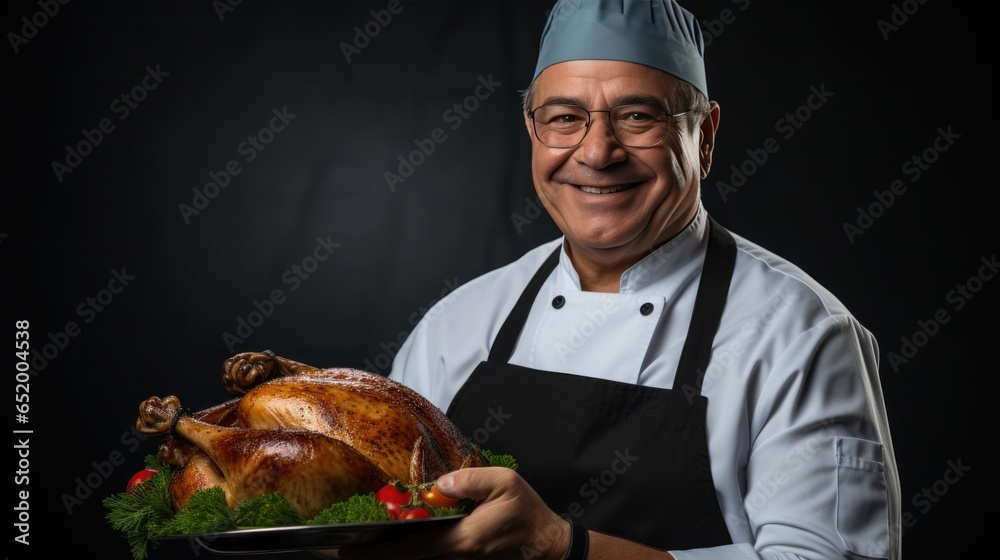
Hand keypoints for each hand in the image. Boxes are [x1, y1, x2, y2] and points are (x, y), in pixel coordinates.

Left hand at [338, 466, 569, 559]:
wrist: (548, 546)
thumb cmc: (528, 513)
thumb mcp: (505, 483)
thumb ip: (470, 480)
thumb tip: (439, 483)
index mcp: (462, 539)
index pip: (410, 548)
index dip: (377, 550)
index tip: (347, 548)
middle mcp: (457, 556)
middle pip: (408, 559)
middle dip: (376, 555)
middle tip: (344, 548)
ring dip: (392, 554)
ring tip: (363, 546)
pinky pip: (430, 558)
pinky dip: (411, 553)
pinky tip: (396, 544)